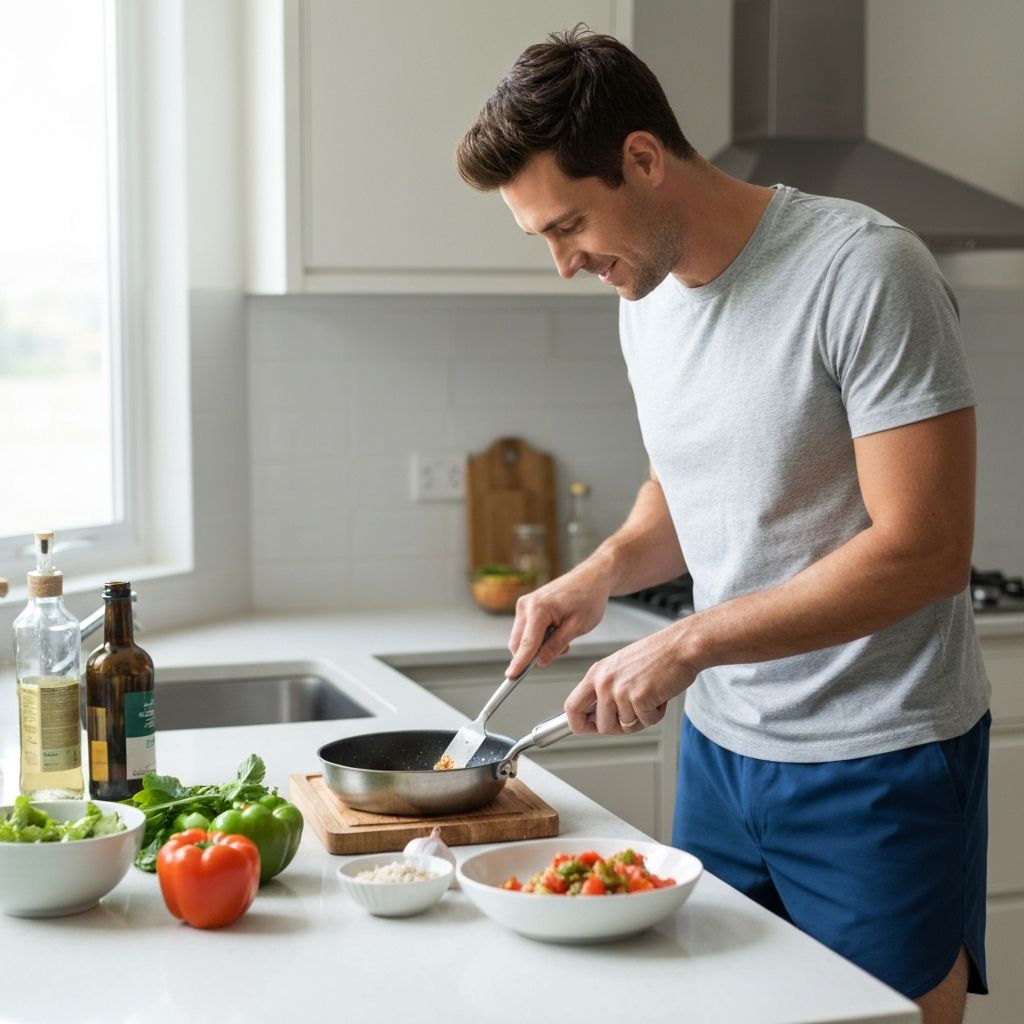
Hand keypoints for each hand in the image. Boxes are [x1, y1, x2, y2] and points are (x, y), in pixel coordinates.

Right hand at [505, 559, 613, 677]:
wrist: (591, 578)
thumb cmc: (588, 597)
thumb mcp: (577, 626)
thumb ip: (556, 646)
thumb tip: (540, 662)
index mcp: (539, 608)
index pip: (526, 644)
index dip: (519, 664)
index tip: (511, 678)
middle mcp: (526, 605)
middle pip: (518, 643)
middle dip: (533, 654)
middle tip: (562, 649)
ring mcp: (524, 604)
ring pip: (521, 638)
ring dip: (537, 646)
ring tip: (563, 637)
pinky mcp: (527, 606)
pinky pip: (526, 630)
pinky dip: (537, 638)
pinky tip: (557, 631)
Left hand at [563, 623, 701, 734]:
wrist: (680, 646)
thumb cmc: (656, 655)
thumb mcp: (620, 668)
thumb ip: (606, 690)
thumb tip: (598, 717)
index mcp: (597, 673)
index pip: (571, 707)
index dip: (578, 724)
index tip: (586, 729)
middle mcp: (604, 682)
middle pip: (601, 725)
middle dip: (620, 727)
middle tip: (635, 714)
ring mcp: (620, 690)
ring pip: (626, 726)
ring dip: (643, 718)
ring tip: (651, 696)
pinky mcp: (639, 698)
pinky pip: (646, 722)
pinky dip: (657, 714)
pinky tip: (660, 695)